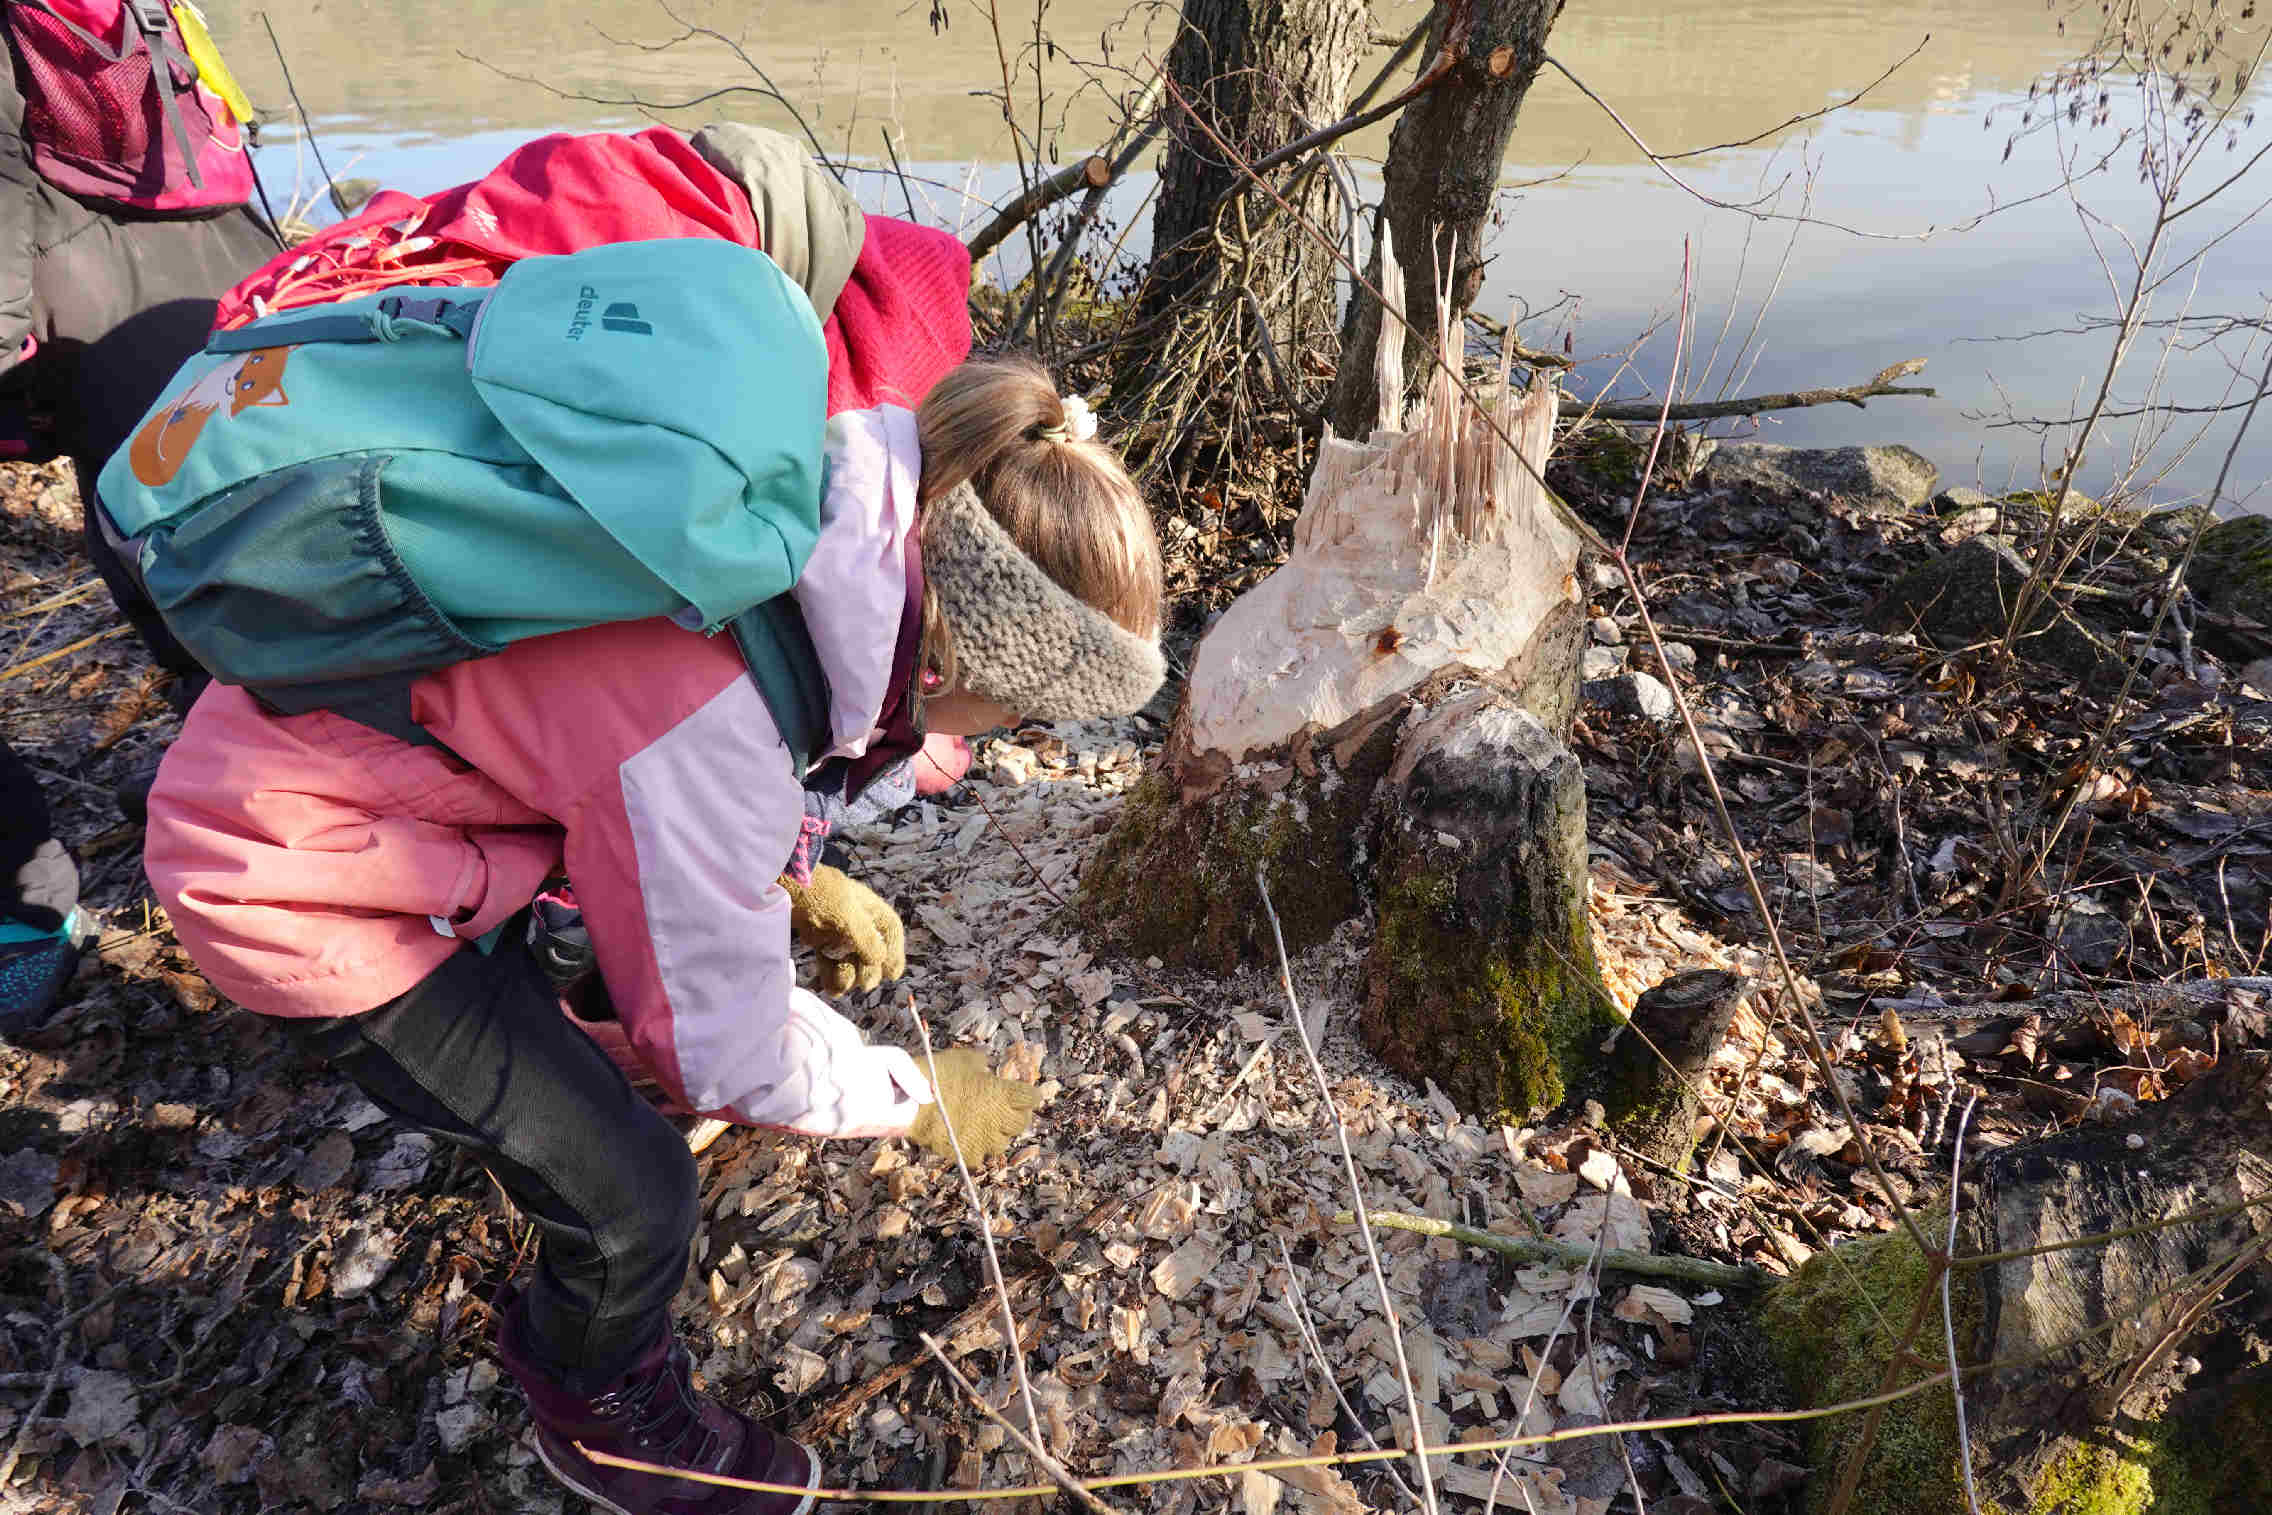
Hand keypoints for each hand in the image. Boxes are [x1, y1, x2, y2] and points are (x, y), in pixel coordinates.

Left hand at [780, 865, 905, 993]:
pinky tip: (829, 986)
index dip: (895, 953)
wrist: (784, 889)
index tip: (892, 974)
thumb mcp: (848, 916)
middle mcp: (857, 922)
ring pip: (852, 964)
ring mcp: (838, 934)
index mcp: (870, 909)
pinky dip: (832, 978)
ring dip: (848, 978)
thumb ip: (866, 940)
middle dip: (868, 971)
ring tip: (839, 982)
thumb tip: (880, 961)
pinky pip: (832, 966)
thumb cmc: (820, 896)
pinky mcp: (821, 944)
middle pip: (873, 955)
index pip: (890, 931)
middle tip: (861, 983)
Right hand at [905, 1047, 1041, 1161]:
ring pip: (1003, 1142)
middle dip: (1015, 1115)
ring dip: (997, 1134)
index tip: (1022, 1094)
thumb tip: (987, 1067)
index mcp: (1005, 1094)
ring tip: (985, 1126)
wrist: (911, 1101)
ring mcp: (986, 1139)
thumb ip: (984, 1066)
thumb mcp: (966, 1060)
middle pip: (1022, 1122)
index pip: (1032, 1098)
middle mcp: (1001, 1119)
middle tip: (1003, 1110)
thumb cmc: (939, 1075)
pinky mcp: (969, 1153)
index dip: (1027, 1095)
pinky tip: (967, 1138)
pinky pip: (981, 1155)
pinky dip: (976, 1148)